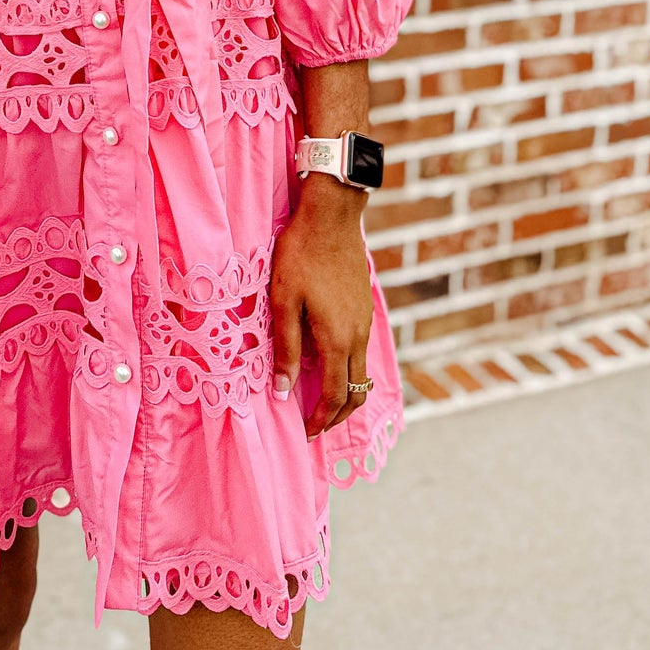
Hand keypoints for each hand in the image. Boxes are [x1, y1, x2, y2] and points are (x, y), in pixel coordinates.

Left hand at [269, 181, 373, 438]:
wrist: (332, 216)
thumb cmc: (302, 255)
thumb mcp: (284, 300)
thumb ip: (286, 348)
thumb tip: (284, 390)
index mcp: (338, 338)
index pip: (336, 396)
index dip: (321, 419)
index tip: (305, 433)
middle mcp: (358, 335)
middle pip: (357, 392)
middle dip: (338, 416)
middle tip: (315, 426)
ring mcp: (366, 321)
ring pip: (362, 372)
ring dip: (345, 394)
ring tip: (321, 401)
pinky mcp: (365, 307)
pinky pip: (361, 351)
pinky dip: (349, 369)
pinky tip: (328, 362)